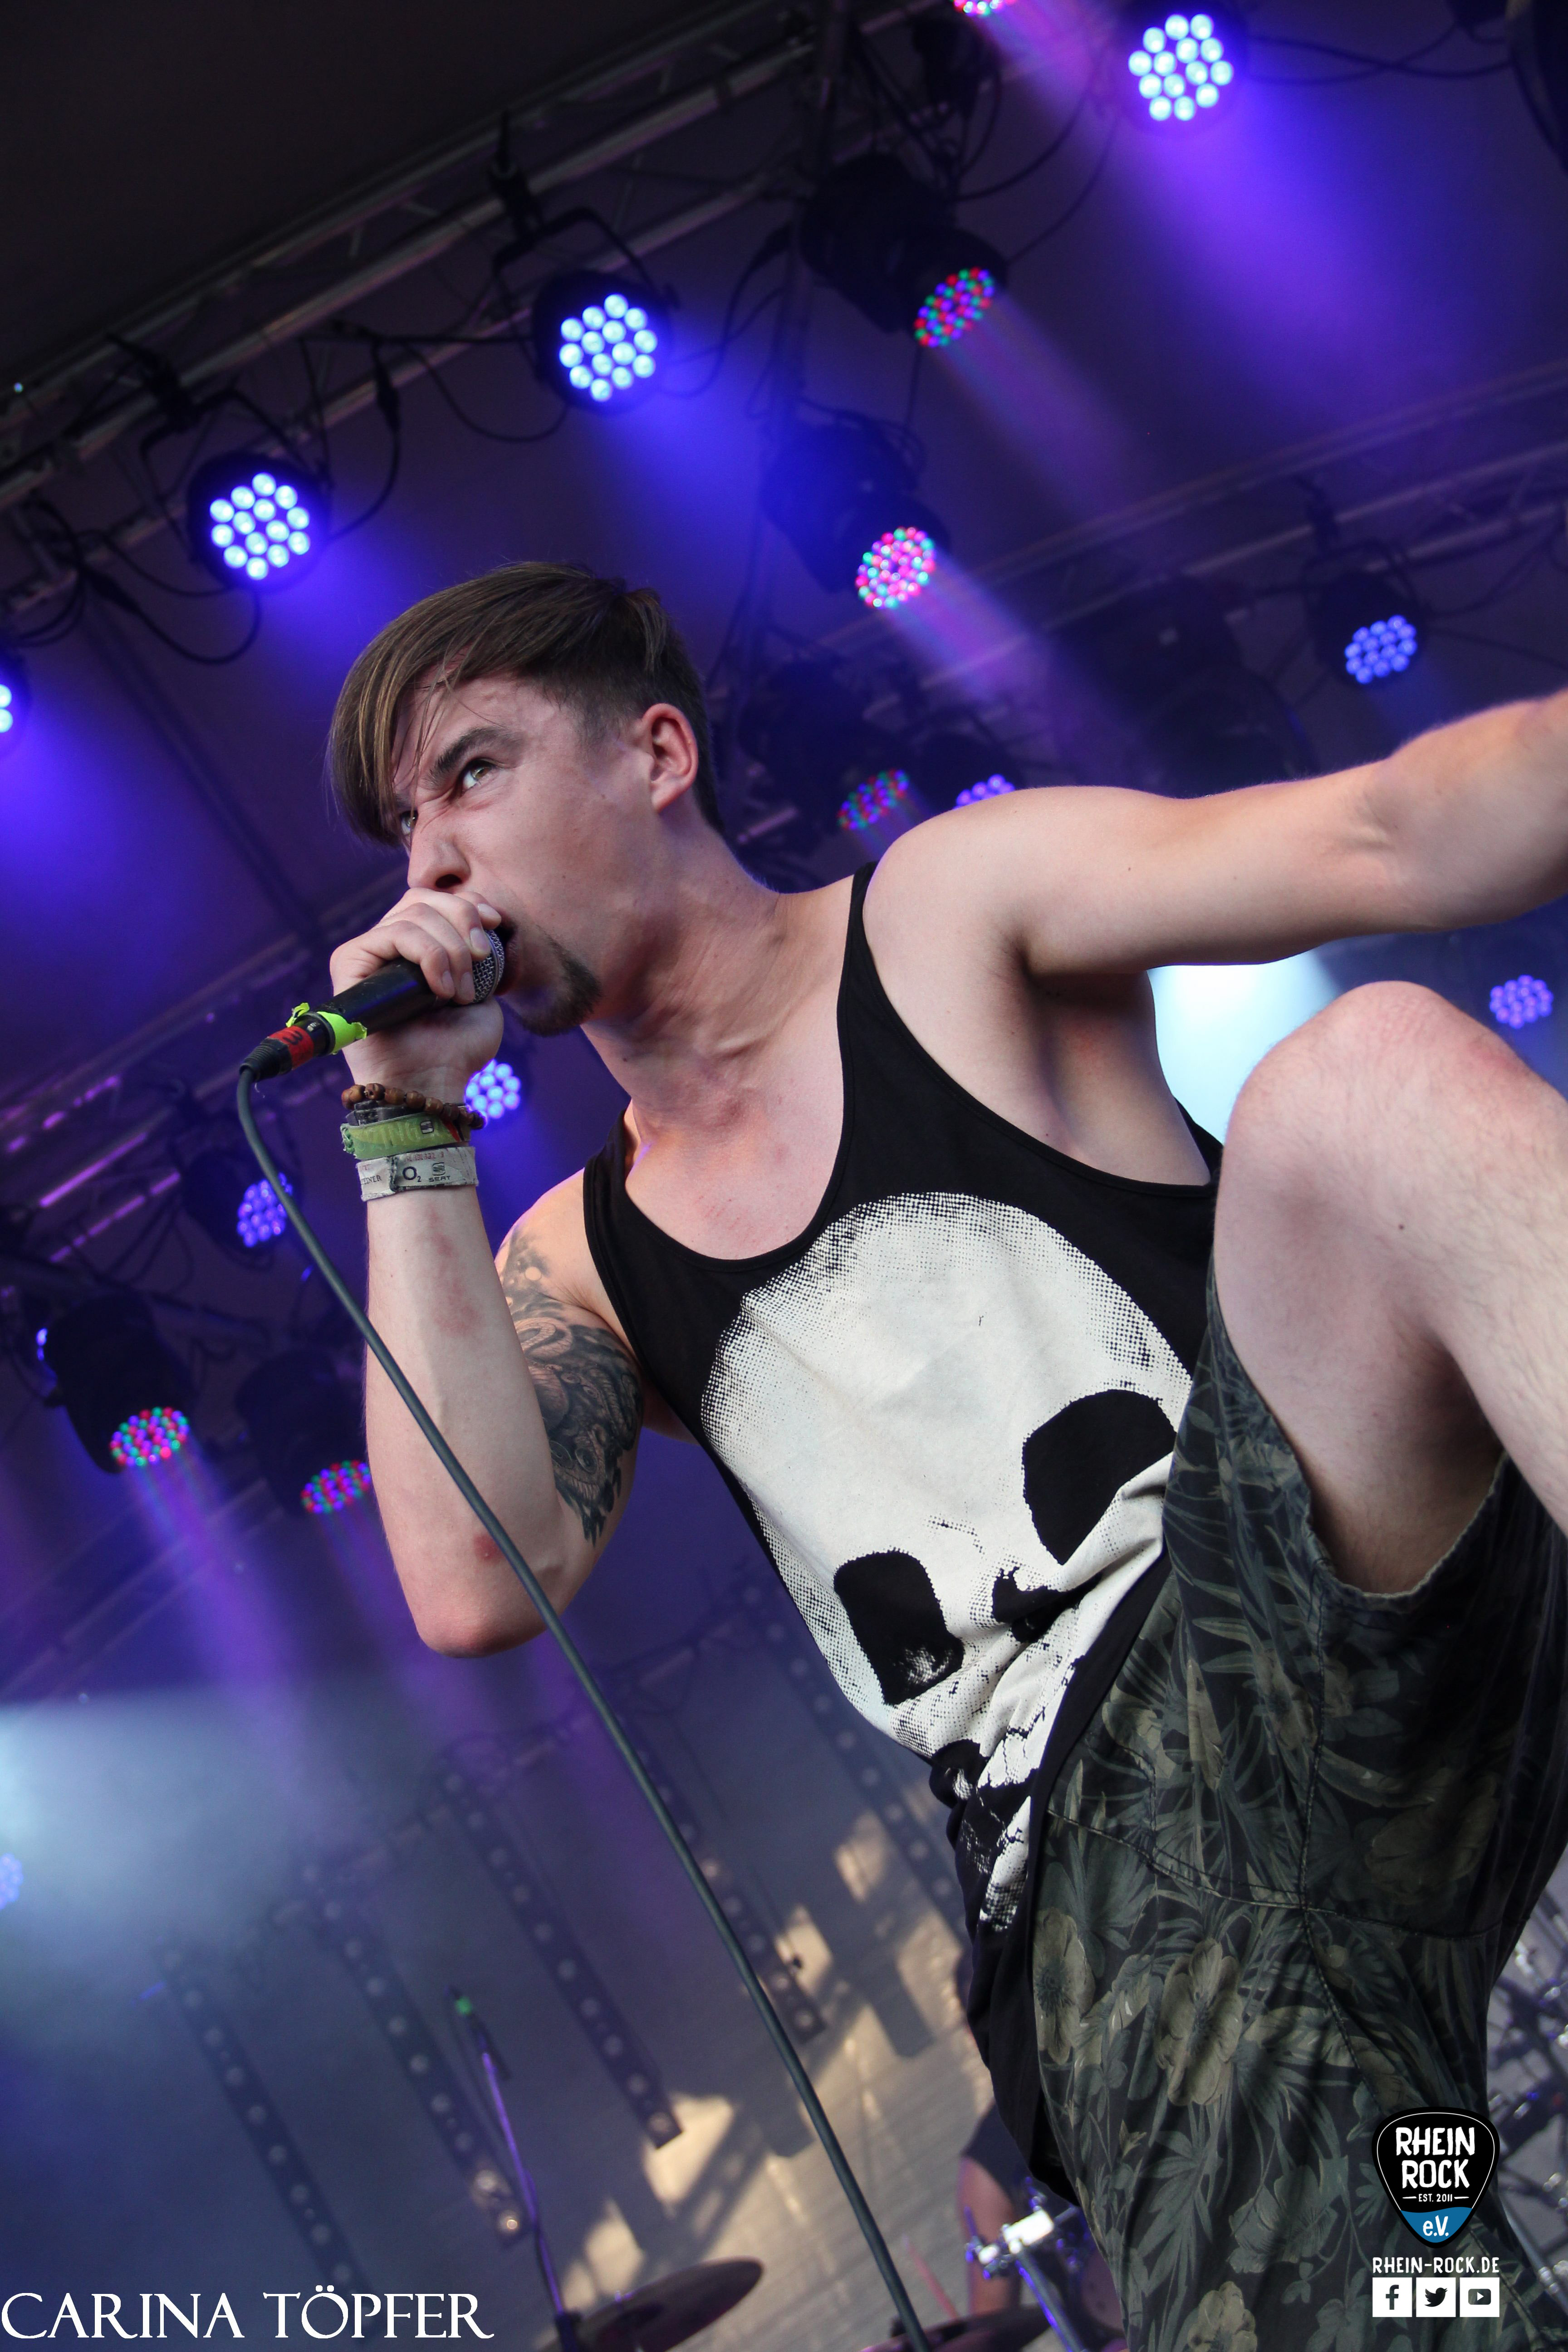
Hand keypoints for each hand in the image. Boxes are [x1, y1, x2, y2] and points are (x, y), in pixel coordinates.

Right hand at [331, 887, 505, 1096]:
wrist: (432, 1083)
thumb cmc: (457, 1047)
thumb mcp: (481, 989)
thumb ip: (476, 950)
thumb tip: (480, 913)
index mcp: (415, 948)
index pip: (435, 899)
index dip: (467, 903)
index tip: (494, 925)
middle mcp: (387, 946)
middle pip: (424, 899)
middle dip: (463, 923)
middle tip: (482, 960)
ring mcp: (366, 954)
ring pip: (414, 915)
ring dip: (451, 950)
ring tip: (461, 992)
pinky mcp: (348, 963)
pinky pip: (394, 934)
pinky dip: (430, 957)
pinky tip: (442, 990)